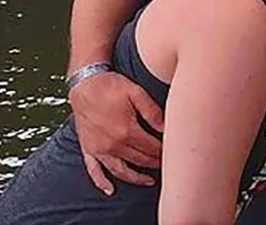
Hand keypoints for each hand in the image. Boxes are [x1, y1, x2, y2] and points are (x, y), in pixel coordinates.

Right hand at [68, 72, 163, 194]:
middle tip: (167, 165)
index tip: (173, 152)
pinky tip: (110, 190)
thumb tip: (166, 129)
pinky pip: (94, 170)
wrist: (84, 83)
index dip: (164, 151)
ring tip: (149, 181)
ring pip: (120, 170)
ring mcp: (99, 149)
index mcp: (127, 131)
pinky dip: (101, 182)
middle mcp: (112, 144)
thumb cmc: (111, 86)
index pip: (151, 147)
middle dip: (154, 163)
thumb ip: (152, 112)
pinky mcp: (88, 148)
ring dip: (135, 178)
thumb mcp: (137, 93)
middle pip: (139, 159)